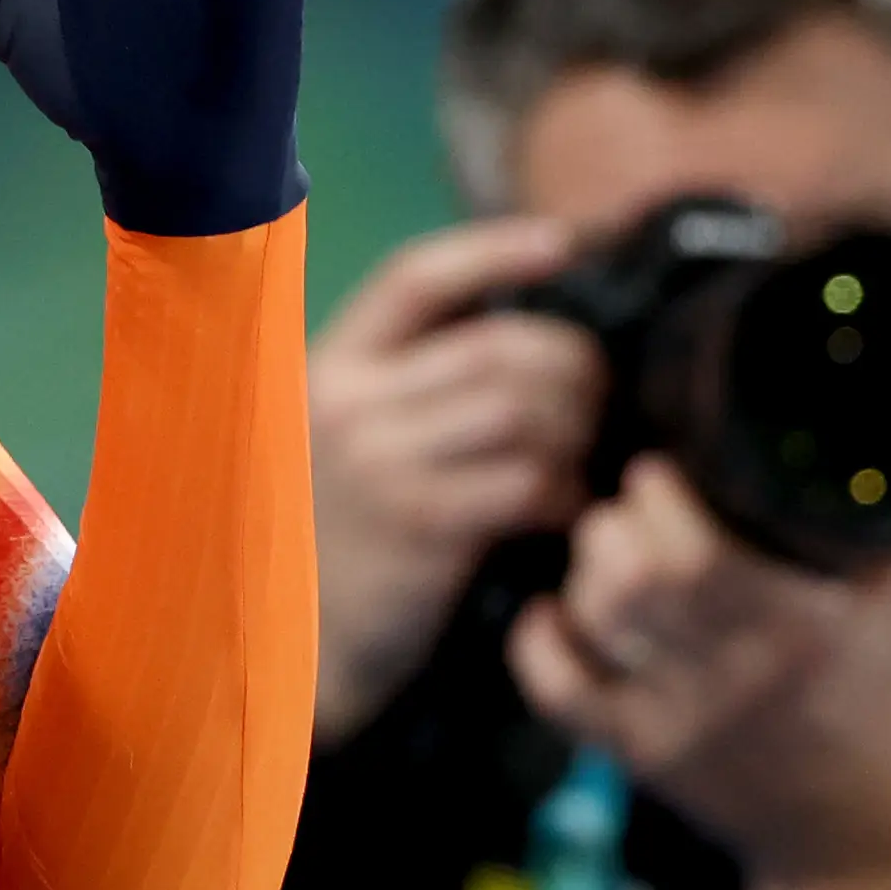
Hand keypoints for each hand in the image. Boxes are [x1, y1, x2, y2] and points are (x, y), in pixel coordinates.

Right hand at [308, 217, 603, 742]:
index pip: (416, 278)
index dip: (494, 250)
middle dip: (573, 363)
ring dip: (577, 429)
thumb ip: (405, 386)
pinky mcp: (420, 527)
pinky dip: (566, 491)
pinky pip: (527, 481)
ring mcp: (380, 463)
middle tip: (600, 396)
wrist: (290, 648)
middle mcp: (347, 402)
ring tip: (584, 456)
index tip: (563, 241)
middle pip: (497, 345)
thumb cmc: (333, 540)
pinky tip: (566, 510)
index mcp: (328, 366)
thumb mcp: (343, 443)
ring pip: (523, 408)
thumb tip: (522, 338)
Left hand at [507, 456, 890, 889]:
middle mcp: (732, 673)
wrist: (844, 831)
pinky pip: (557, 692)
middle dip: (614, 524)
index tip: (663, 468)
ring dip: (583, 571)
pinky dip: (538, 643)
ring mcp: (676, 716)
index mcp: (800, 629)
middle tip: (627, 507)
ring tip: (603, 550)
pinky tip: (547, 611)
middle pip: (631, 577)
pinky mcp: (634, 751)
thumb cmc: (873, 699)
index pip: (697, 553)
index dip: (661, 497)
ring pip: (593, 619)